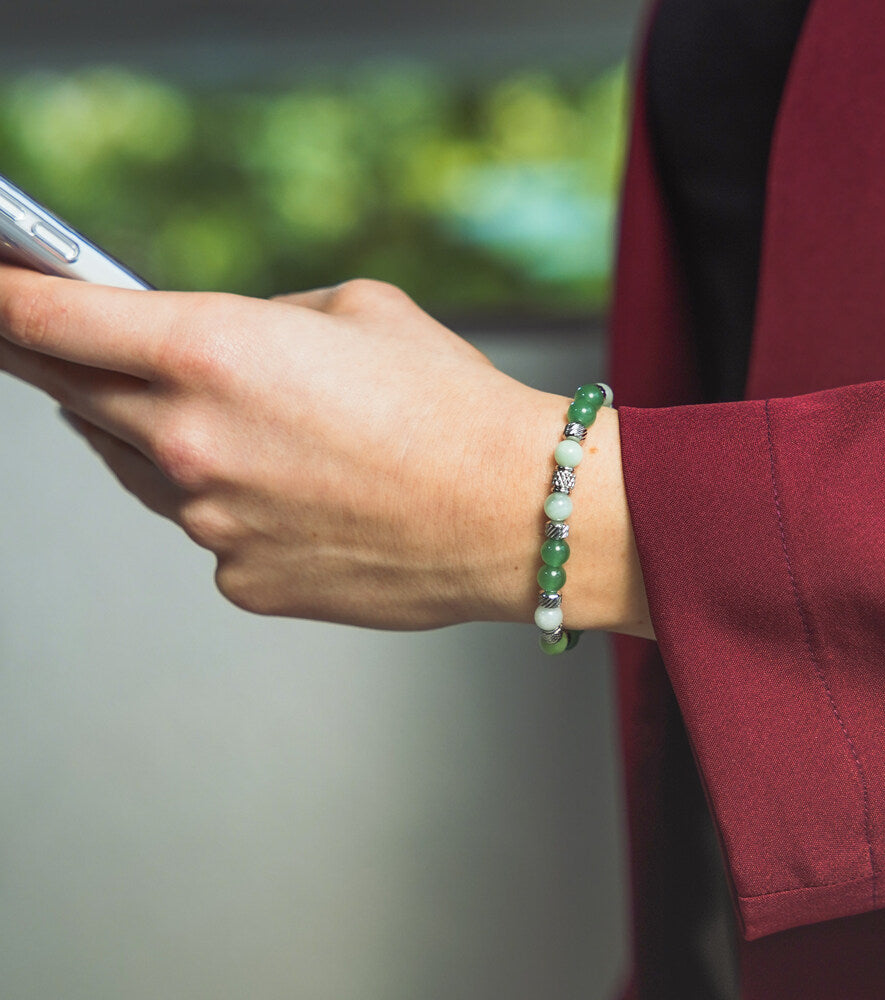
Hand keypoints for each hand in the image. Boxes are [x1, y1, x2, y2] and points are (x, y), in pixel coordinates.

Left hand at [0, 266, 652, 637]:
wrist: (515, 511)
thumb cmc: (451, 407)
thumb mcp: (354, 309)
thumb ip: (258, 318)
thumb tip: (210, 339)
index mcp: (212, 352)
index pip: (51, 320)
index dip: (4, 299)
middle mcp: (192, 442)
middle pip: (74, 396)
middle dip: (66, 366)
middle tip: (66, 348)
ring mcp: (210, 524)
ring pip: (140, 468)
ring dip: (157, 436)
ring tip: (229, 420)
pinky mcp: (240, 580)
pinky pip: (206, 528)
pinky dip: (227, 502)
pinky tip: (291, 490)